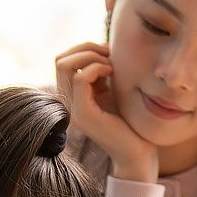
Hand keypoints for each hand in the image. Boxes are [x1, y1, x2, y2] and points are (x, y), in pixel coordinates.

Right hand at [55, 41, 157, 181]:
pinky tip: (112, 73)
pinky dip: (97, 68)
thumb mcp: (112, 89)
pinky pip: (81, 79)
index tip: (107, 53)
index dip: (84, 49)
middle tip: (108, 54)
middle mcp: (67, 102)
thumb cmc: (129, 120)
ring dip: (90, 56)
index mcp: (72, 96)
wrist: (137, 150)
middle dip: (85, 48)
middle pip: (60, 60)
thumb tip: (101, 46)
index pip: (63, 61)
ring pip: (64, 65)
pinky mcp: (83, 114)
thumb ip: (102, 72)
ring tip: (110, 63)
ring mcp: (72, 109)